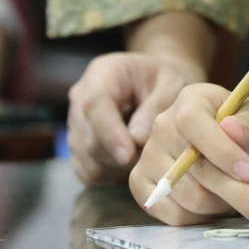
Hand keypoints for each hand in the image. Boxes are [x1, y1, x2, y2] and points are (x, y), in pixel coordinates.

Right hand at [67, 51, 205, 183]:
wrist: (157, 84)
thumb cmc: (166, 81)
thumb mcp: (172, 83)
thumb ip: (157, 105)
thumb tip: (137, 137)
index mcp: (103, 73)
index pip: (94, 104)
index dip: (109, 133)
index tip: (129, 155)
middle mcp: (81, 96)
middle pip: (87, 137)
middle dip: (118, 155)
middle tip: (150, 157)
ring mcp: (76, 122)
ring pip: (86, 158)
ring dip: (115, 167)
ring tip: (143, 157)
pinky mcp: (78, 145)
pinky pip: (87, 170)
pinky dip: (109, 175)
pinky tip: (130, 164)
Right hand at [129, 84, 248, 227]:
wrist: (241, 151)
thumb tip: (232, 130)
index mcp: (190, 100)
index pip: (193, 122)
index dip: (219, 150)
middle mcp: (162, 126)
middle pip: (194, 169)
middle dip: (238, 193)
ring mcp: (149, 157)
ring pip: (188, 197)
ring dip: (222, 205)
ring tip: (239, 194)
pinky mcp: (142, 185)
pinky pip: (173, 215)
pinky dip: (201, 218)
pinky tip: (216, 204)